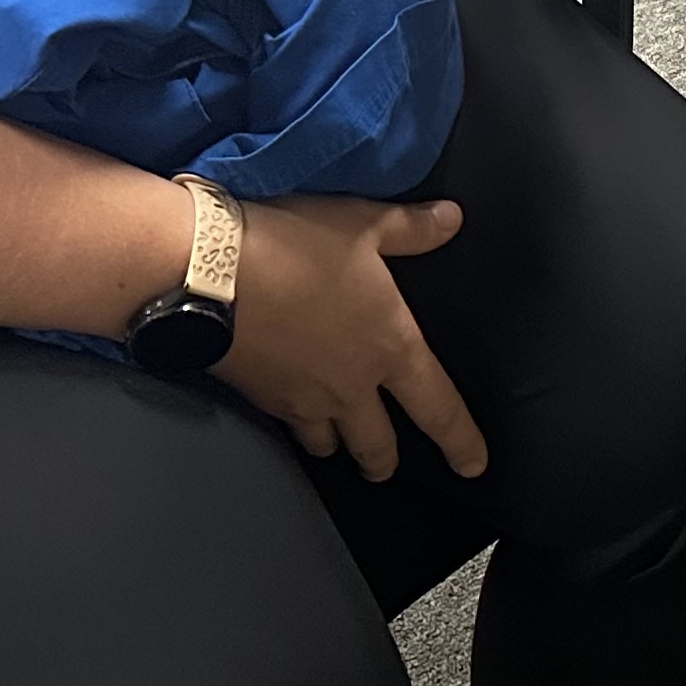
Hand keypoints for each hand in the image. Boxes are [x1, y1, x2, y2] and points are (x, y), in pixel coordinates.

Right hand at [216, 193, 487, 481]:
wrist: (212, 272)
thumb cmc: (294, 245)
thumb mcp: (362, 224)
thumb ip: (411, 228)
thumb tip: (451, 219)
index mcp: (390, 347)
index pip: (438, 408)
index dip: (461, 440)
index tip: (473, 465)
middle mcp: (351, 386)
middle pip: (377, 447)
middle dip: (384, 461)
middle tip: (386, 467)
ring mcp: (304, 400)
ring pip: (329, 445)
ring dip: (337, 445)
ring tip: (337, 442)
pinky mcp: (263, 399)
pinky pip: (287, 427)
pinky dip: (294, 425)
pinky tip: (290, 410)